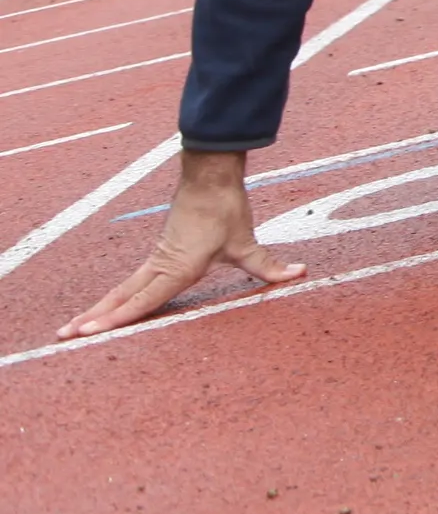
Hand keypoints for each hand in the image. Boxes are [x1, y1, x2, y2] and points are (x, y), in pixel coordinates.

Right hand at [62, 150, 300, 337]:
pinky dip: (114, 297)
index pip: (142, 300)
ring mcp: (156, 259)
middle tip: (63, 337)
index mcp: (177, 268)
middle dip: (94, 319)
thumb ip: (269, 266)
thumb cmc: (225, 209)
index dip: (116, 318)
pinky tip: (104, 307)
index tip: (89, 332)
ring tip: (72, 328)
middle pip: (121, 298)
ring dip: (98, 308)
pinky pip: (132, 281)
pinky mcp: (158, 253)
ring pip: (122, 289)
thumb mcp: (246, 242)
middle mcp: (160, 266)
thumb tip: (299, 274)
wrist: (210, 176)